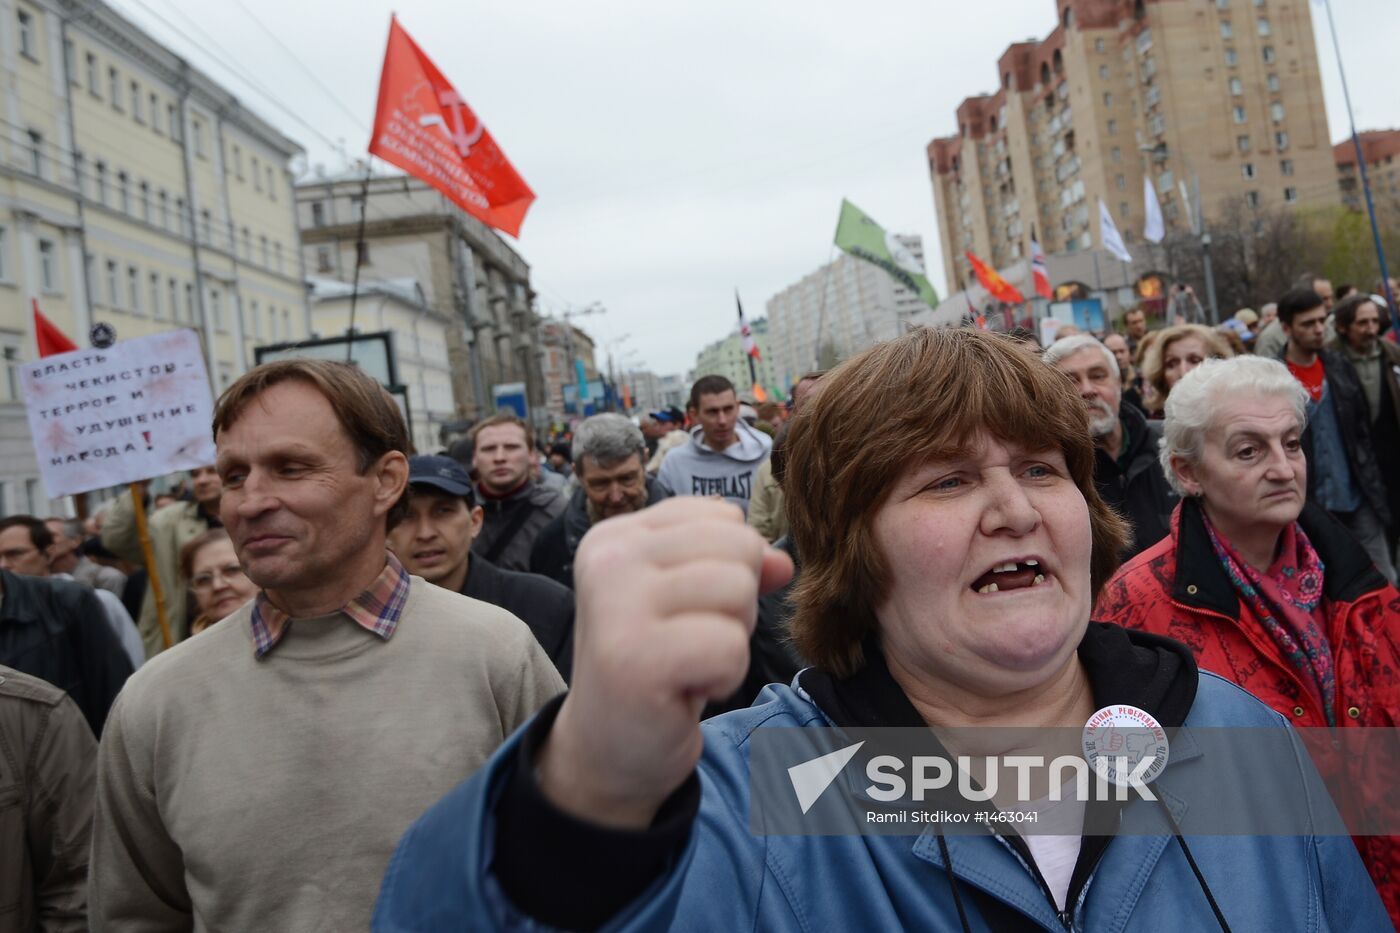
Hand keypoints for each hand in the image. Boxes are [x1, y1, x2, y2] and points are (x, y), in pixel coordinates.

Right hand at [538, 498, 793, 828]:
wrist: (608, 748)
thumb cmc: (655, 665)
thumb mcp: (691, 601)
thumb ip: (735, 565)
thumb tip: (782, 561)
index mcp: (616, 535)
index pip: (722, 516)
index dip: (730, 568)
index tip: (685, 612)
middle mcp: (609, 559)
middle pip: (737, 547)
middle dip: (737, 602)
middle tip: (691, 642)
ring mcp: (616, 606)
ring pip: (739, 591)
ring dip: (731, 640)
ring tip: (688, 662)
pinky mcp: (636, 659)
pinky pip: (731, 647)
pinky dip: (725, 676)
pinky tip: (686, 689)